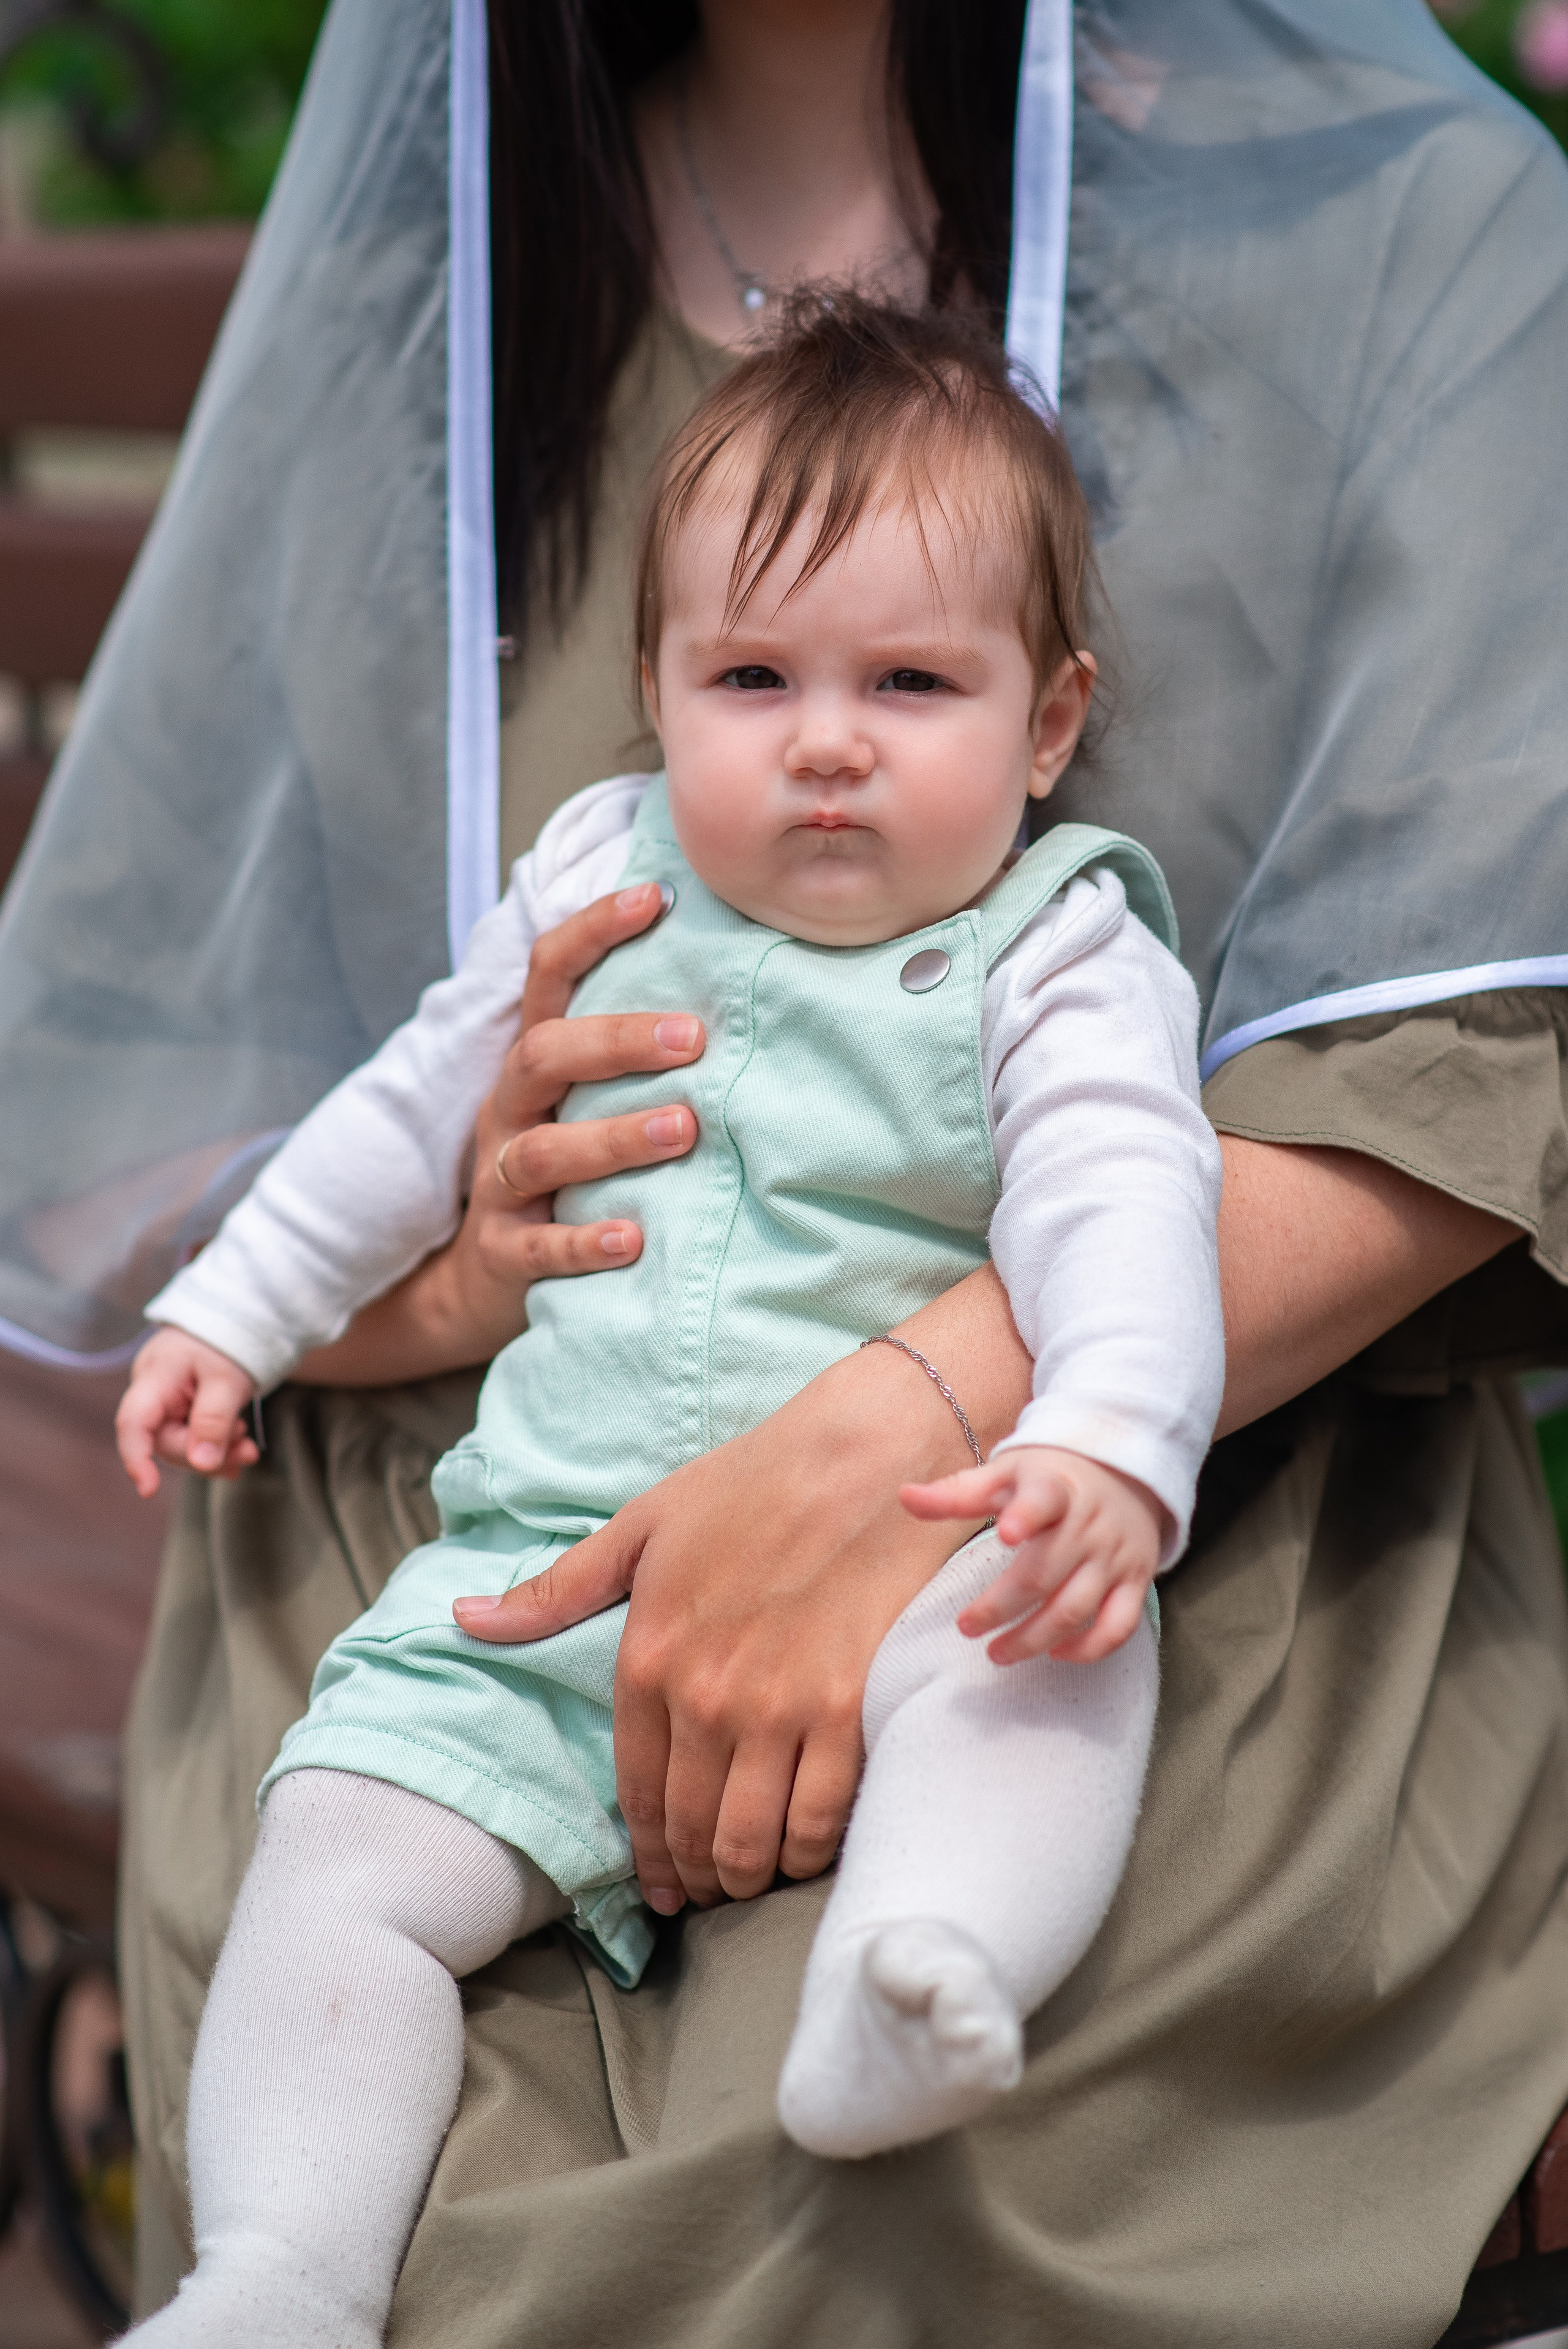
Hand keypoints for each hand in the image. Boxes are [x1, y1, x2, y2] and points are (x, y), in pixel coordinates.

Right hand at [116, 1327, 258, 1496]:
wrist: (235, 1316)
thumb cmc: (227, 1339)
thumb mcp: (228, 1378)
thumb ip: (214, 1419)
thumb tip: (201, 1463)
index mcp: (155, 1376)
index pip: (133, 1423)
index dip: (136, 1458)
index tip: (148, 1490)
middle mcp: (152, 1392)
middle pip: (164, 1441)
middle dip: (203, 1456)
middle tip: (248, 1454)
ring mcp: (165, 1402)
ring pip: (180, 1444)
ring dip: (214, 1454)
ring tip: (248, 1451)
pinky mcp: (181, 1408)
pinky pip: (191, 1437)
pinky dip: (215, 1447)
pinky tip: (239, 1449)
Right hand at [293, 881, 707, 1385]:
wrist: (478, 1282)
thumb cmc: (562, 1177)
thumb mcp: (582, 1104)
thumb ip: (630, 1056)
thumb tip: (731, 988)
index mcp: (531, 1066)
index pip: (548, 976)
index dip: (593, 931)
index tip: (657, 896)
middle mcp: (508, 1113)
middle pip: (543, 1056)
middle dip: (616, 1040)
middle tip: (694, 1037)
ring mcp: (499, 1184)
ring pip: (545, 1151)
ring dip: (615, 1137)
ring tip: (685, 1129)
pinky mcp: (505, 1255)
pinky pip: (540, 1247)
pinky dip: (586, 1243)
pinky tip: (634, 1240)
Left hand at [453, 1264, 1034, 1910]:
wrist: (864, 1453)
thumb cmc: (751, 1482)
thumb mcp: (640, 1526)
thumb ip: (556, 1590)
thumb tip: (466, 1619)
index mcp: (648, 1656)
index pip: (636, 1791)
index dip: (645, 1852)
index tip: (654, 1882)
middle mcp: (707, 1696)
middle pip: (692, 1828)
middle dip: (691, 1876)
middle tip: (698, 1893)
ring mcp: (780, 1708)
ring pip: (752, 1840)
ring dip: (744, 1876)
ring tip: (746, 1879)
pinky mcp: (848, 1707)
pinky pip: (821, 1817)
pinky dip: (807, 1851)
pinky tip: (802, 1851)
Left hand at [901, 1445, 1163, 1664]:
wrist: (1127, 1473)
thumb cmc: (1052, 1478)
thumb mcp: (1007, 1474)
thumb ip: (958, 1492)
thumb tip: (904, 1497)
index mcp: (1054, 1489)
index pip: (1043, 1499)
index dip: (1025, 1515)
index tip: (1004, 1532)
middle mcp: (1089, 1524)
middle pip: (1044, 1574)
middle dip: (1001, 1607)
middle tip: (965, 1627)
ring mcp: (1115, 1556)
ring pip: (1076, 1608)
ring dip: (1034, 1638)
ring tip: (997, 1653)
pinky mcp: (1136, 1581)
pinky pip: (1119, 1625)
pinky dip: (1090, 1648)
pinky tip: (1056, 1654)